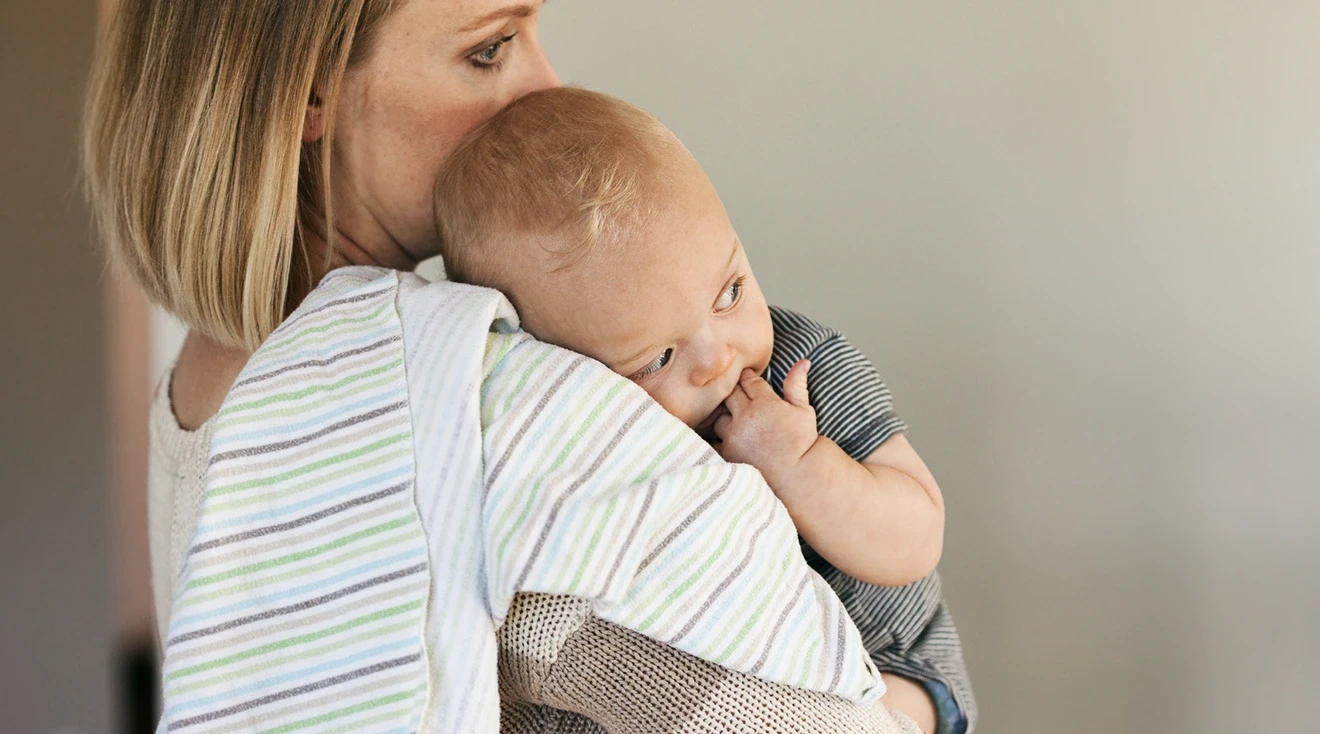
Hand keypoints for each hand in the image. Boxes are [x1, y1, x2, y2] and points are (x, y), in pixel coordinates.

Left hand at [713, 361, 817, 488]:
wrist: (797, 476)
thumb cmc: (803, 442)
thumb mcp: (804, 410)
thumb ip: (796, 384)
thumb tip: (803, 361)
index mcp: (764, 402)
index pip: (747, 380)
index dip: (746, 379)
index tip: (747, 381)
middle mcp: (745, 416)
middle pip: (729, 394)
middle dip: (732, 394)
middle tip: (737, 399)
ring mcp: (733, 435)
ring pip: (717, 416)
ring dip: (722, 417)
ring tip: (731, 422)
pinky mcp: (726, 453)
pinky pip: (712, 440)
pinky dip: (715, 438)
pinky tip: (722, 439)